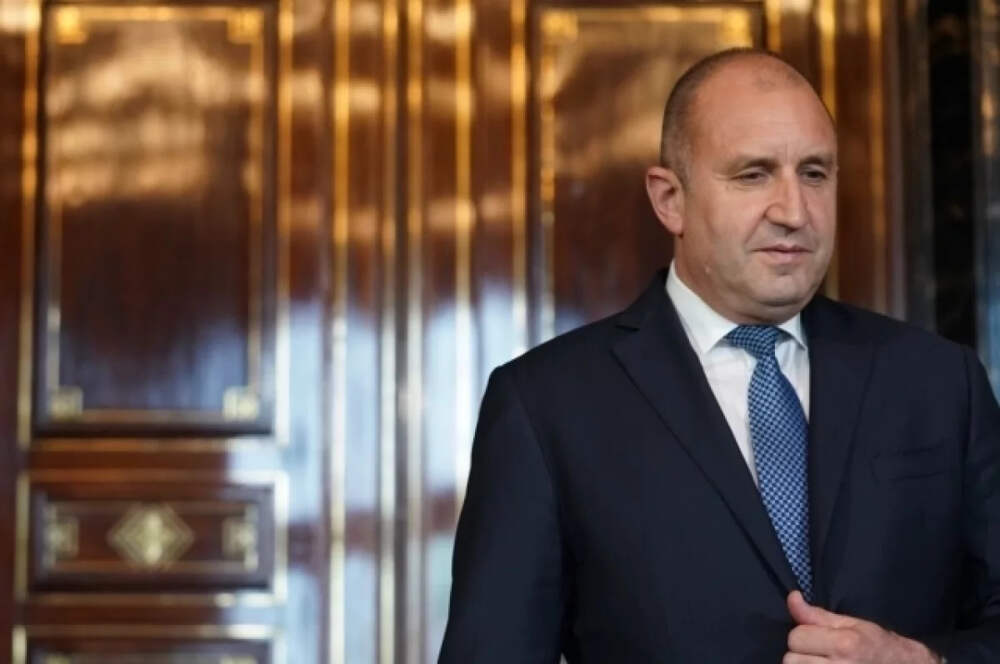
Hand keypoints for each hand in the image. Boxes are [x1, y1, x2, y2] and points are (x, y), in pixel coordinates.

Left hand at [784, 591, 940, 662]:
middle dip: (801, 655)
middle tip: (821, 656)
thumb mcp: (852, 625)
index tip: (818, 639)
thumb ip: (817, 615)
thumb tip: (792, 597)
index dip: (804, 636)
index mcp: (844, 644)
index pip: (795, 637)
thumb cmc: (877, 647)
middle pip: (791, 660)